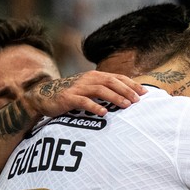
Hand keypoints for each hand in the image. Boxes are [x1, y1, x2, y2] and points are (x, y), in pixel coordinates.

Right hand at [24, 70, 145, 117]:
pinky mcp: (68, 98)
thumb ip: (105, 91)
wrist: (44, 96)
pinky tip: (104, 113)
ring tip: (126, 106)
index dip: (131, 84)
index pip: (117, 77)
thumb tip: (126, 97)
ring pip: (100, 90)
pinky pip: (83, 101)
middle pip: (111, 81)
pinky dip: (94, 106)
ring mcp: (78, 88)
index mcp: (95, 76)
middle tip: (138, 100)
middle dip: (126, 90)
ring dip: (115, 97)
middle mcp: (88, 79)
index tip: (144, 93)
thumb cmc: (71, 95)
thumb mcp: (89, 90)